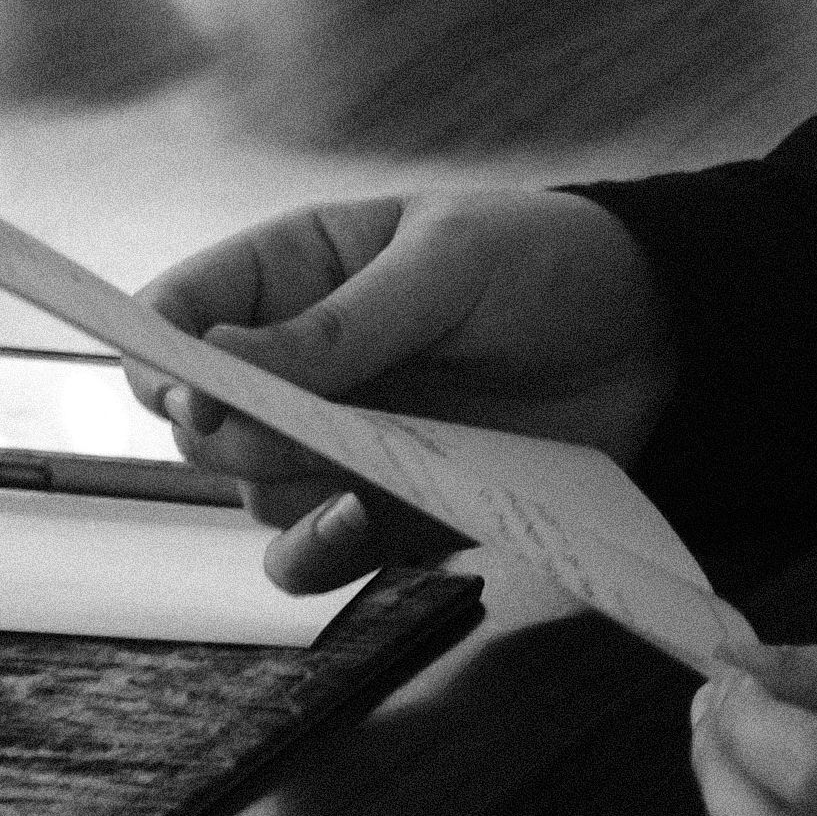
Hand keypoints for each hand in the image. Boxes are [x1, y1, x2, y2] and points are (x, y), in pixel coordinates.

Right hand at [130, 188, 675, 594]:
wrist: (657, 333)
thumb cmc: (549, 261)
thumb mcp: (451, 262)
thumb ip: (340, 320)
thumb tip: (216, 359)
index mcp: (298, 272)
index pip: (182, 312)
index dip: (159, 354)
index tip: (179, 388)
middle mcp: (302, 363)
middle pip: (203, 422)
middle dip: (230, 431)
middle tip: (284, 424)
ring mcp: (340, 439)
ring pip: (252, 491)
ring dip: (284, 491)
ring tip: (351, 478)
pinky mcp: (386, 507)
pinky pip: (314, 553)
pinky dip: (318, 552)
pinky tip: (354, 523)